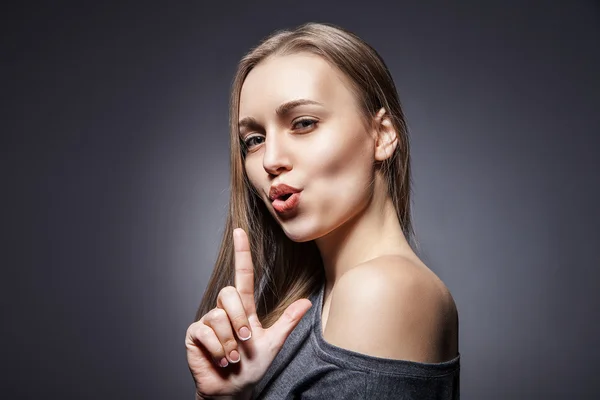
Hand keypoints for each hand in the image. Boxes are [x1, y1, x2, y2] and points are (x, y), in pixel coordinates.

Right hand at [186, 228, 312, 398]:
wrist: (233, 390)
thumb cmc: (252, 367)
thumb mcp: (273, 343)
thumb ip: (287, 322)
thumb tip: (306, 302)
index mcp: (244, 309)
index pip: (242, 276)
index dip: (241, 253)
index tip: (239, 232)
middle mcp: (224, 311)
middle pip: (228, 294)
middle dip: (239, 319)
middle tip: (245, 341)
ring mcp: (208, 322)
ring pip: (218, 317)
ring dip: (230, 342)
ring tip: (232, 356)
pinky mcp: (194, 335)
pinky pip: (205, 331)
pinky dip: (218, 349)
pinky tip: (220, 359)